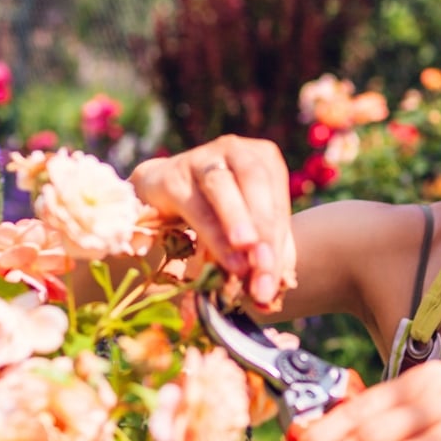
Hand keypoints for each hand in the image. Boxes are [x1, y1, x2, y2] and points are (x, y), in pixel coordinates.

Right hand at [129, 135, 295, 306]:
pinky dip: (211, 234)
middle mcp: (236, 150)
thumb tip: (276, 290)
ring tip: (245, 262)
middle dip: (263, 231)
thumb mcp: (246, 227)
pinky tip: (222, 257)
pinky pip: (194, 205)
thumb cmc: (214, 209)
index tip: (273, 283)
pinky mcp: (172, 174)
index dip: (278, 243)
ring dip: (236, 224)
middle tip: (265, 270)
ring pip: (222, 188)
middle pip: (256, 184)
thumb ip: (263, 252)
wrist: (162, 191)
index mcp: (264, 158)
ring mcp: (202, 158)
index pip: (277, 201)